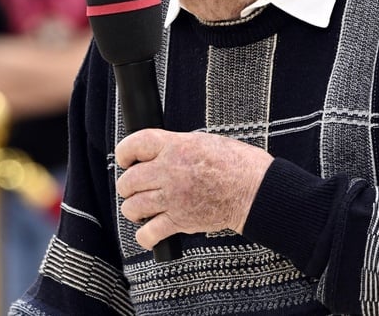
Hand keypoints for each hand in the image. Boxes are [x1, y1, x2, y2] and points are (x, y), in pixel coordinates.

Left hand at [115, 129, 273, 250]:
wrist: (254, 190)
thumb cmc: (237, 163)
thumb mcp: (203, 141)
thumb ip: (176, 147)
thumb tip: (159, 154)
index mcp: (175, 147)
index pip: (135, 144)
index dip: (124, 152)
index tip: (125, 159)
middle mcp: (169, 171)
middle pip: (128, 180)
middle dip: (127, 186)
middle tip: (135, 188)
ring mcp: (172, 198)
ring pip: (132, 207)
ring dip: (133, 209)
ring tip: (142, 209)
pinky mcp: (179, 220)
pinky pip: (148, 233)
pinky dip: (145, 236)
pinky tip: (150, 232)